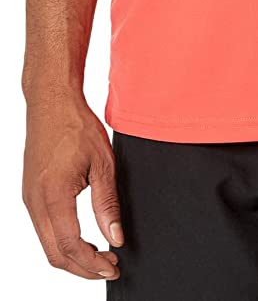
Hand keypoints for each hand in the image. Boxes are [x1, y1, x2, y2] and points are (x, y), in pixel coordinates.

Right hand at [23, 91, 123, 279]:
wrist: (51, 102)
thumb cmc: (76, 125)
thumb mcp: (102, 163)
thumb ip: (107, 204)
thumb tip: (115, 237)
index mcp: (54, 195)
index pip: (70, 246)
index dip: (92, 263)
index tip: (112, 266)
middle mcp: (35, 202)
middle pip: (55, 253)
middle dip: (82, 268)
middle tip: (108, 267)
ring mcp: (29, 199)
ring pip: (47, 244)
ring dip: (72, 256)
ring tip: (100, 254)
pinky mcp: (29, 194)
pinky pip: (43, 229)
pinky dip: (62, 241)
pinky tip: (82, 238)